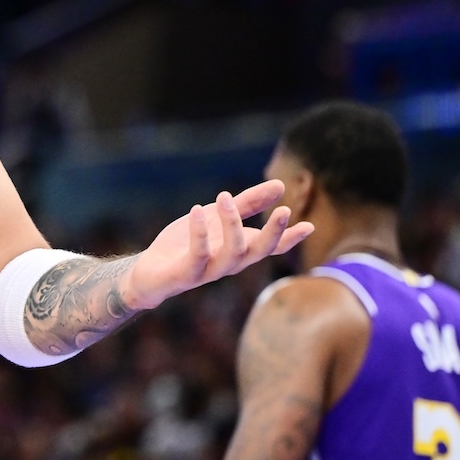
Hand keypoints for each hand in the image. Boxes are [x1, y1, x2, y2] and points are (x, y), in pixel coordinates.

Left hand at [127, 179, 311, 309]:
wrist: (150, 271)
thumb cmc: (187, 244)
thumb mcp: (218, 217)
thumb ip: (247, 204)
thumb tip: (280, 186)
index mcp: (240, 249)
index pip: (271, 246)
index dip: (290, 238)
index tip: (309, 225)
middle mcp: (229, 262)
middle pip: (259, 251)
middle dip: (273, 233)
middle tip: (285, 211)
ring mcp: (209, 270)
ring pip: (232, 254)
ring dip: (233, 225)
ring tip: (225, 198)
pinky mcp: (186, 273)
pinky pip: (198, 255)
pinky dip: (200, 234)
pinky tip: (198, 210)